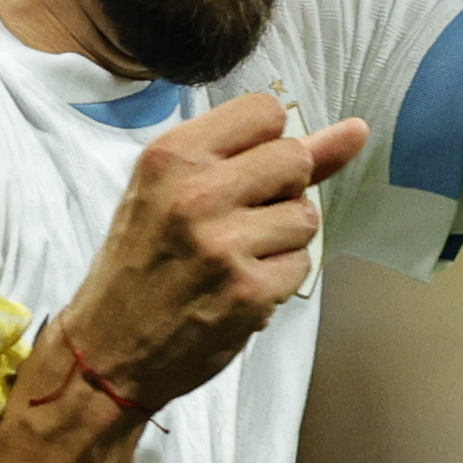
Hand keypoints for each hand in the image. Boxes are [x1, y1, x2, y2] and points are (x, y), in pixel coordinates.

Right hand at [47, 94, 377, 415]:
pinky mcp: (248, 291)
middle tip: (238, 221)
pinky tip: (239, 289)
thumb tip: (355, 131)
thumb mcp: (174, 192)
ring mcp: (224, 245)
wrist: (107, 351)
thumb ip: (261, 155)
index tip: (241, 174)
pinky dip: (278, 280)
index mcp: (171, 156)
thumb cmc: (142, 265)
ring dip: (282, 240)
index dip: (267, 143)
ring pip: (305, 217)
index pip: (265, 112)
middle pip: (294, 160)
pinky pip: (300, 266)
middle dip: (282, 191)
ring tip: (236, 258)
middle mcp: (196, 193)